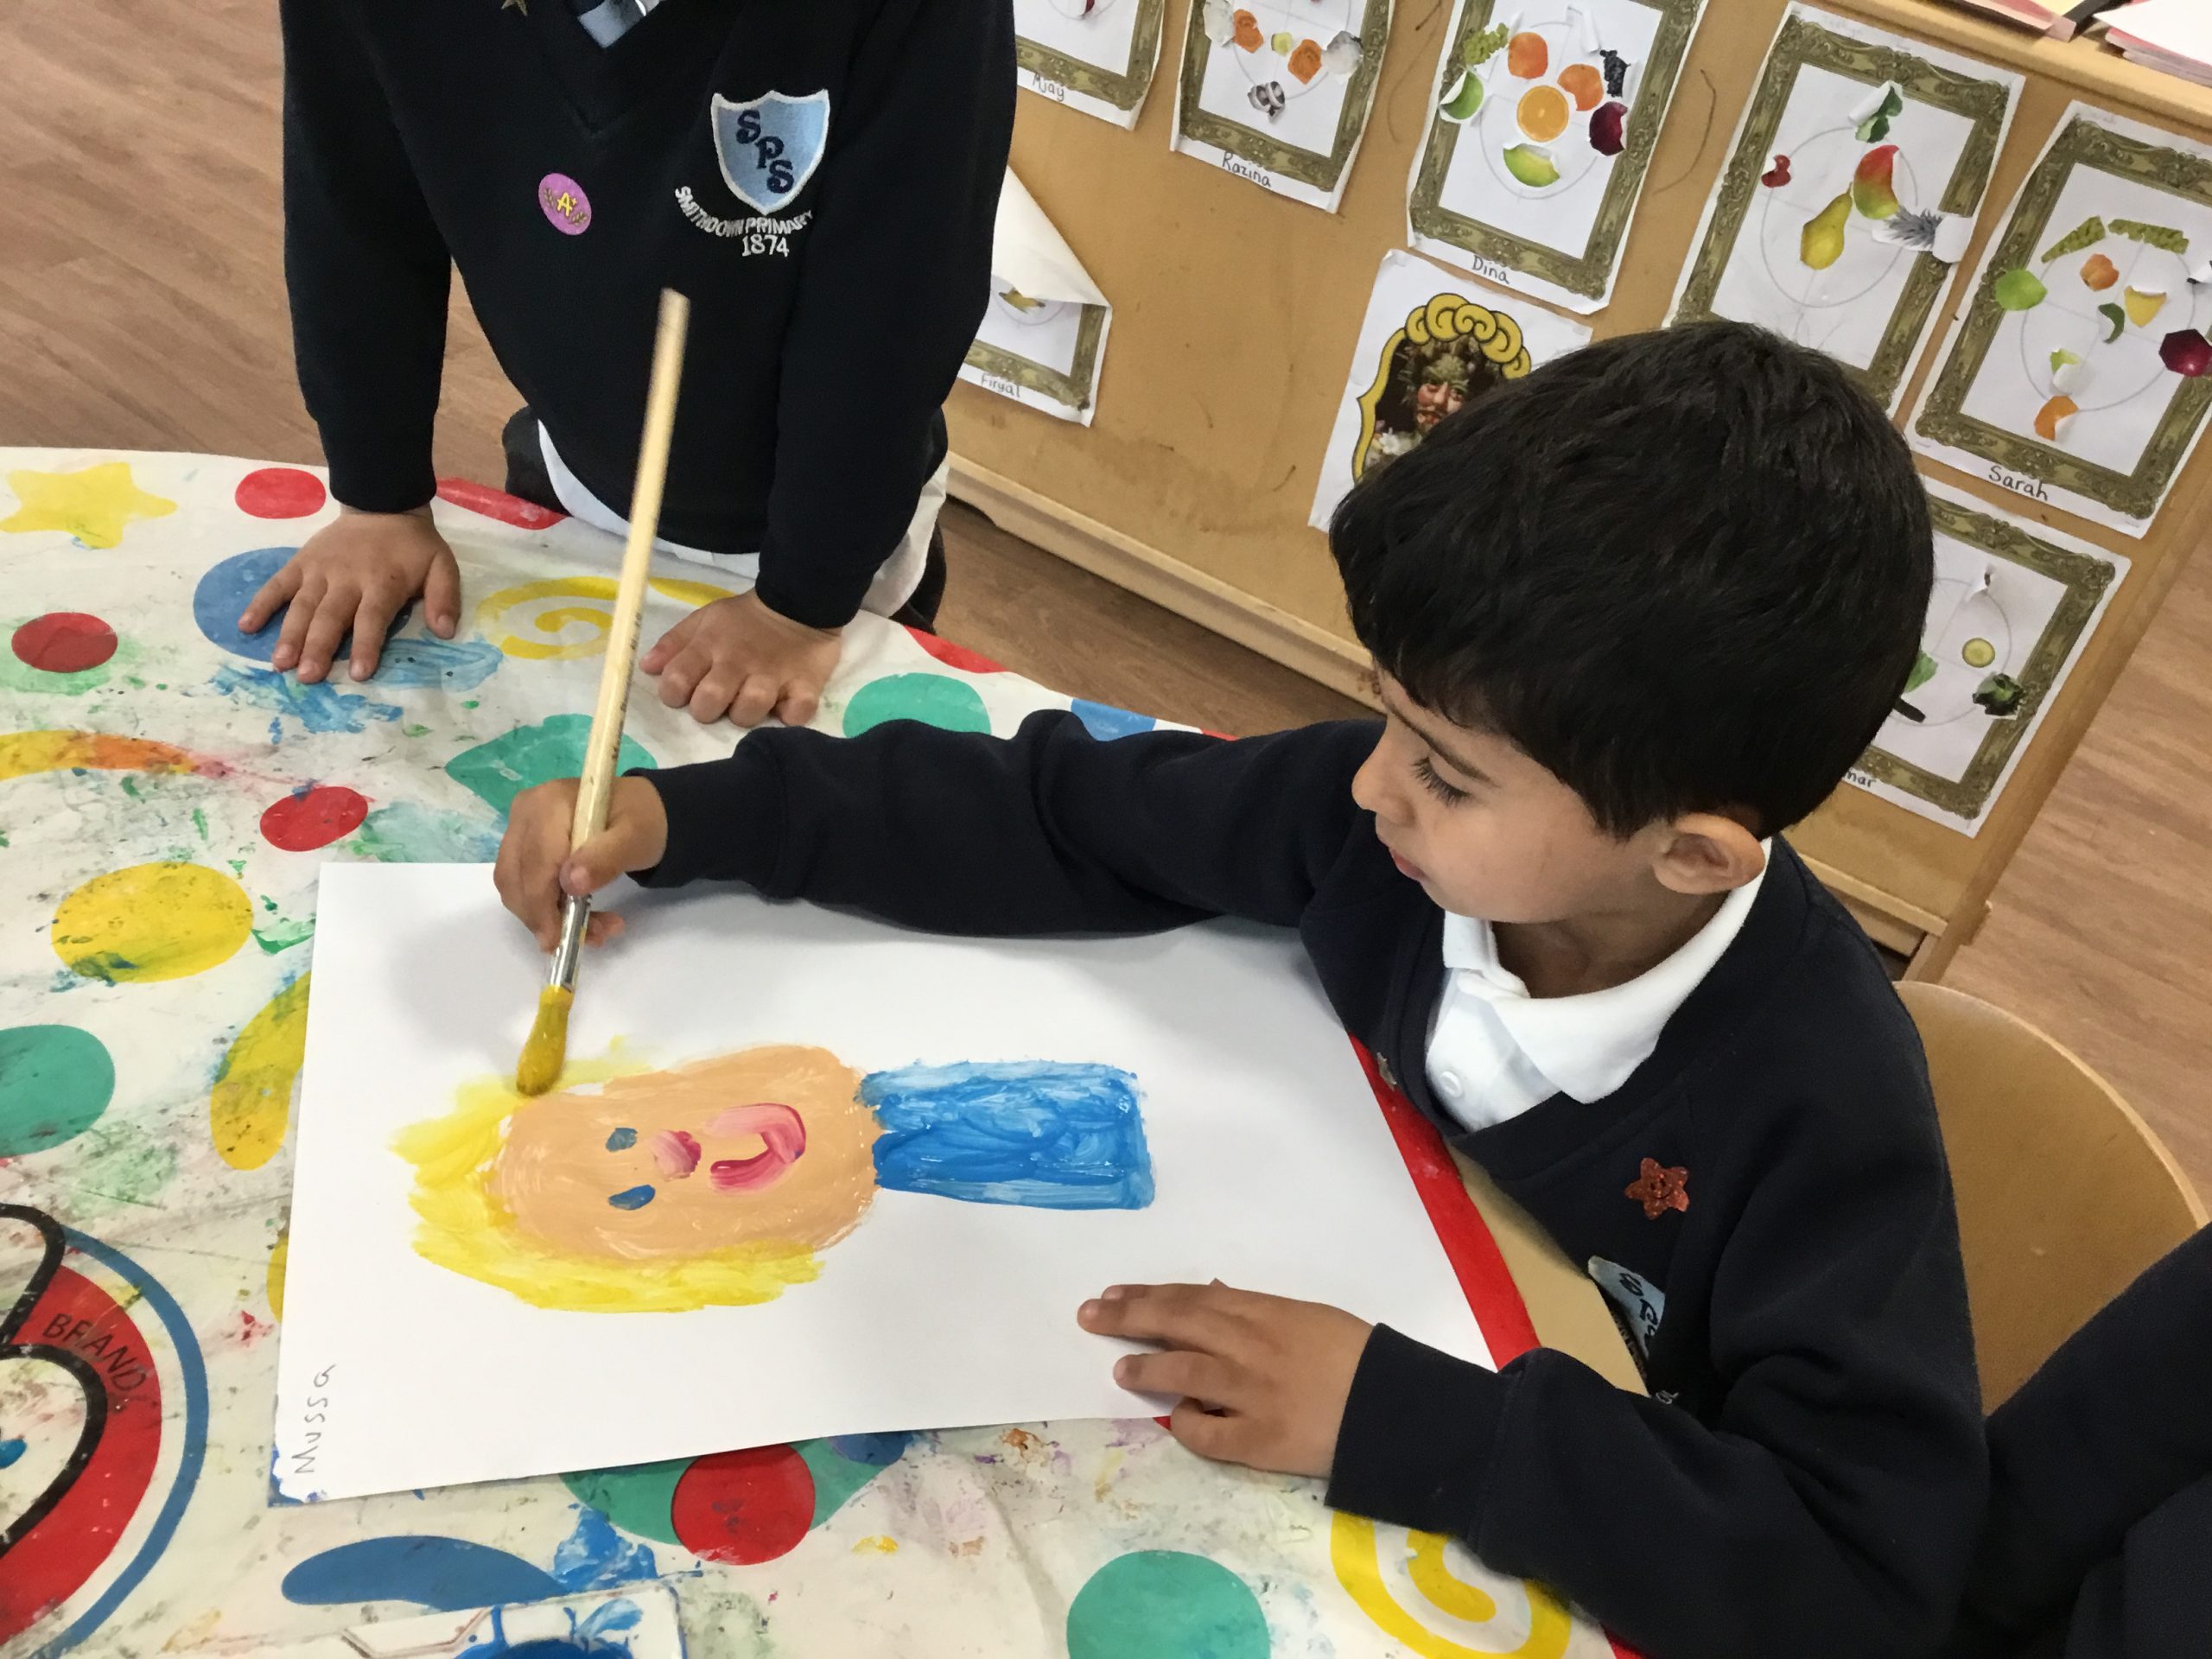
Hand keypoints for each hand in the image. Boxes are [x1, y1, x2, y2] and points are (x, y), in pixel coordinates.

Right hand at [240, 505, 459, 682]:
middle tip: (307, 677)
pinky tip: (246, 626)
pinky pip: (278, 584)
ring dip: (289, 634)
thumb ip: (444, 597)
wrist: (382, 506)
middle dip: (318, 647)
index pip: (372, 617)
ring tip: (279, 663)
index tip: (357, 673)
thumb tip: (445, 632)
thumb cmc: (413, 547)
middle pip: (330, 616)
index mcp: (383, 581)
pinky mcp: (301, 562)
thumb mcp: (442, 565)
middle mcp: (347, 578)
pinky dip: (261, 603)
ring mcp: (319, 570)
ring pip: (302, 605)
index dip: (365, 644)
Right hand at [494, 775, 669, 951]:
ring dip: (547, 917)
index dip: (542, 907)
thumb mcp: (635, 838)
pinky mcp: (522, 846)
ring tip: (594, 929)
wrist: (639, 812)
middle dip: (547, 917)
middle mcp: (525, 813)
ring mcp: (520, 829)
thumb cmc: (641, 821)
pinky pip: (523, 886)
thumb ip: (605, 859)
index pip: (535, 865)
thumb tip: (570, 884)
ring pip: (516, 887)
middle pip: (516, 878)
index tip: (557, 941)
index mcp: (549, 804)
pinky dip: (546, 909)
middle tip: (591, 936)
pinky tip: (580, 916)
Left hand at [643, 591, 841, 726]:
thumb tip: (647, 667)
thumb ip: (675, 643)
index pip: (676, 678)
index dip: (673, 693)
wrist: (801, 600)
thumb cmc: (746, 618)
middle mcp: (737, 662)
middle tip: (718, 703)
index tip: (683, 693)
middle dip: (707, 709)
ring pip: (749, 711)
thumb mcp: (706, 619)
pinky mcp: (806, 685)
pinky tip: (786, 706)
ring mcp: (773, 675)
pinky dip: (790, 716)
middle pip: (710, 701)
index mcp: (709, 645)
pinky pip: (796, 714)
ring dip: (746, 714)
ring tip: (751, 704)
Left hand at [1078, 1282, 1372, 1478]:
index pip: (1193, 1298)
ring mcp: (1253, 1394)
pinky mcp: (1260, 1441)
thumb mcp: (1307, 1317)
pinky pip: (1209, 1433)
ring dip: (1148, 1369)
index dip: (1149, 1295)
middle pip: (1178, 1324)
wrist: (1396, 1408)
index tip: (1114, 1294)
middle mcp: (1252, 1348)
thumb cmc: (1356, 1358)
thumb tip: (1213, 1296)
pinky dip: (1189, 1424)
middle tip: (1091, 1315)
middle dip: (1130, 1317)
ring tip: (1121, 1370)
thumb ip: (1257, 1310)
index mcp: (1266, 1313)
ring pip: (1185, 1373)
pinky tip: (1177, 1420)